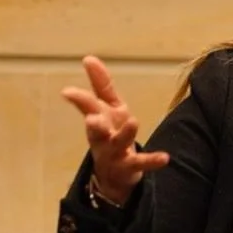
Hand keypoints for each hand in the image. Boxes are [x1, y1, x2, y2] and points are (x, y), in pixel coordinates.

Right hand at [61, 55, 168, 204]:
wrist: (113, 174)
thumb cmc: (109, 133)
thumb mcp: (107, 107)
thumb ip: (101, 84)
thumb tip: (88, 58)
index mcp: (98, 119)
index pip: (88, 106)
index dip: (79, 99)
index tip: (67, 92)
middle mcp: (102, 137)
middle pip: (96, 129)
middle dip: (94, 124)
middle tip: (92, 118)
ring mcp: (115, 153)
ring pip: (118, 144)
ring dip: (125, 134)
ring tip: (133, 122)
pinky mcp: (130, 166)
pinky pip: (141, 163)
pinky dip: (152, 160)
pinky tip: (165, 158)